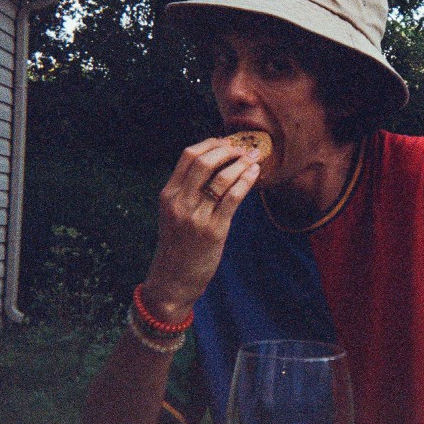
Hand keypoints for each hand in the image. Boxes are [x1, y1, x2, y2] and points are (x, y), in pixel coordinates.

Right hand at [142, 137, 260, 319]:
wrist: (173, 280)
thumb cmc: (178, 245)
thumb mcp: (174, 214)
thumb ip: (188, 191)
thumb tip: (216, 165)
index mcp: (169, 194)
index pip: (188, 156)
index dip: (211, 144)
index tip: (227, 142)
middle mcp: (180, 202)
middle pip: (204, 161)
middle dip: (228, 150)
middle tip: (244, 149)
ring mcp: (196, 217)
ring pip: (221, 178)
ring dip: (241, 164)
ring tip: (254, 159)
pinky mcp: (213, 231)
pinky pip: (233, 198)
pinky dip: (246, 181)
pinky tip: (255, 174)